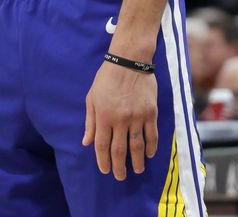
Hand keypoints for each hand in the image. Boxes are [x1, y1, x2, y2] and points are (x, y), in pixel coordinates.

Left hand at [82, 61, 157, 180]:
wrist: (130, 60)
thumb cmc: (107, 78)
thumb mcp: (92, 98)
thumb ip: (90, 122)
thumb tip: (86, 142)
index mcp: (103, 116)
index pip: (102, 145)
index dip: (103, 160)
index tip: (105, 170)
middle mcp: (120, 119)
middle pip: (119, 150)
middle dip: (119, 166)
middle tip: (120, 177)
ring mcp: (137, 117)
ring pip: (137, 146)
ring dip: (136, 161)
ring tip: (136, 171)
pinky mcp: (150, 112)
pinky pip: (152, 134)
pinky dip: (151, 147)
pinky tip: (149, 155)